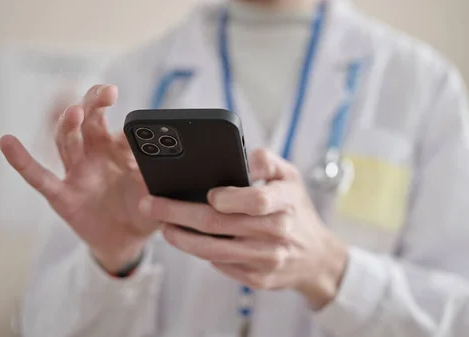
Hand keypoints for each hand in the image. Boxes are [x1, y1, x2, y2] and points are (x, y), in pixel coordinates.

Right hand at [0, 85, 158, 272]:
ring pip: (68, 142)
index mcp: (121, 153)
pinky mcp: (62, 196)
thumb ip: (164, 184)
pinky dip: (21, 161)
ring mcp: (77, 174)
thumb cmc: (145, 212)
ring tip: (74, 111)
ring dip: (69, 125)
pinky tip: (7, 142)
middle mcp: (97, 156)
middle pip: (90, 123)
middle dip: (95, 104)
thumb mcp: (159, 197)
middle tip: (106, 92)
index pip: (121, 132)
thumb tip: (173, 172)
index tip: (139, 129)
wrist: (127, 242)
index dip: (128, 129)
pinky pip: (39, 177)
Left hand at [139, 149, 348, 308]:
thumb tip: (242, 158)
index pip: (256, 200)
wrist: (316, 257)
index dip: (228, 198)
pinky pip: (221, 265)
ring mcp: (267, 259)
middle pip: (220, 224)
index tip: (208, 193)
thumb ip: (267, 161)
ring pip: (213, 250)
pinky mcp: (258, 278)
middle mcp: (277, 233)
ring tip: (162, 225)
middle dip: (179, 213)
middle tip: (152, 204)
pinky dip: (200, 252)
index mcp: (286, 202)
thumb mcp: (291, 177)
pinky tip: (188, 241)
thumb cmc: (297, 210)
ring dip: (182, 238)